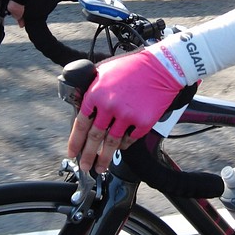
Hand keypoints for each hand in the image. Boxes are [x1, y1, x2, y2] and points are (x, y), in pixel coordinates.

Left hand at [67, 49, 186, 172]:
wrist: (161, 67)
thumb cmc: (132, 67)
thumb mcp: (104, 71)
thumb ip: (92, 89)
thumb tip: (82, 105)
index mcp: (96, 94)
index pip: (81, 123)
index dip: (75, 141)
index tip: (73, 151)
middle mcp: (110, 106)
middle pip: (94, 138)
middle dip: (87, 155)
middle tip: (85, 166)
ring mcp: (127, 115)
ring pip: (111, 143)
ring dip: (105, 158)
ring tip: (100, 167)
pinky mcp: (143, 122)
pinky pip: (129, 139)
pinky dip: (124, 145)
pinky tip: (120, 148)